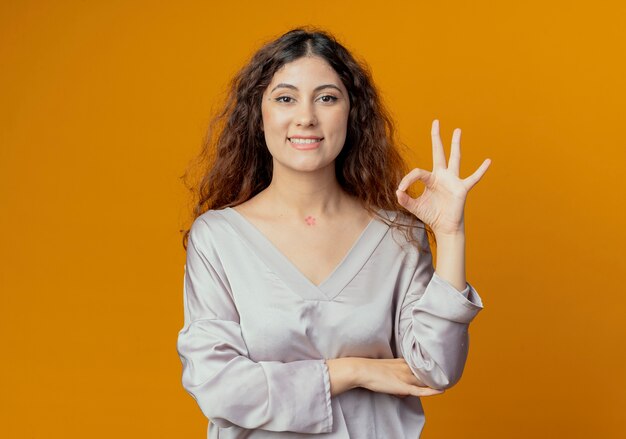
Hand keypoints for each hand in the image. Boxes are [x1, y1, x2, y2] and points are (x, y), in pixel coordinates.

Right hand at [355, 358, 444, 397]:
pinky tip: (441, 391)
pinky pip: (420, 390)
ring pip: (424, 380)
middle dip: (434, 374)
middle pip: (424, 372)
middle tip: (446, 374)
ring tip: (447, 381)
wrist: (362, 370)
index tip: (437, 366)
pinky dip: (431, 391)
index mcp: (401, 362)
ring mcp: (405, 377)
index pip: (419, 365)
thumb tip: (399, 385)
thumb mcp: (385, 368)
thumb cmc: (369, 369)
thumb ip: (394, 373)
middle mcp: (406, 368)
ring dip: (434, 381)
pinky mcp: (403, 386)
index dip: (429, 367)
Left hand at [396, 120, 490, 235]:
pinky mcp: (462, 188)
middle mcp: (442, 176)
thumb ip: (405, 200)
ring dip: (455, 145)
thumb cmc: (431, 216)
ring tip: (457, 130)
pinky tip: (488, 161)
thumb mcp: (414, 207)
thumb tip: (397, 192)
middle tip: (435, 122)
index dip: (407, 179)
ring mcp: (453, 181)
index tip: (400, 189)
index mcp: (430, 179)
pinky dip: (481, 170)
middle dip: (436, 138)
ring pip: (455, 159)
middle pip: (439, 153)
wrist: (444, 227)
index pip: (418, 172)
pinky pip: (473, 178)